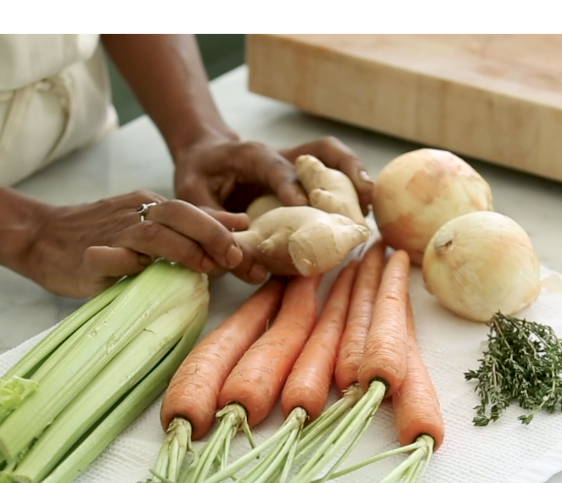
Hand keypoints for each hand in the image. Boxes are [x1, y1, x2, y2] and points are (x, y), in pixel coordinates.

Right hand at [13, 191, 253, 297]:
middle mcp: (135, 214)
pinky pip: (113, 257)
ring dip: (185, 250)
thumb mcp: (147, 224)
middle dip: (214, 235)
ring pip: (154, 233)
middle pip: (181, 215)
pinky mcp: (90, 255)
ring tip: (208, 268)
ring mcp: (112, 233)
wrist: (41, 236)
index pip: (196, 213)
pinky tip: (150, 273)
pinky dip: (132, 263)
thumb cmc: (99, 235)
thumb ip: (190, 226)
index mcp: (151, 206)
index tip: (254, 253)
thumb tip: (239, 224)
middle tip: (237, 259)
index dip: (227, 231)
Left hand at [173, 135, 375, 215]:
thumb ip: (211, 220)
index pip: (275, 168)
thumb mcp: (190, 195)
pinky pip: (333, 169)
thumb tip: (237, 252)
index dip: (290, 186)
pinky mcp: (303, 174)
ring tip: (370, 202)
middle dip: (340, 172)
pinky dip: (352, 183)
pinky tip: (365, 207)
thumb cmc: (199, 175)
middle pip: (317, 151)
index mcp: (249, 156)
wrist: (206, 154)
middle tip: (359, 199)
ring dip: (354, 173)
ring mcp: (295, 162)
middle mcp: (279, 154)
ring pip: (332, 155)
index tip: (306, 206)